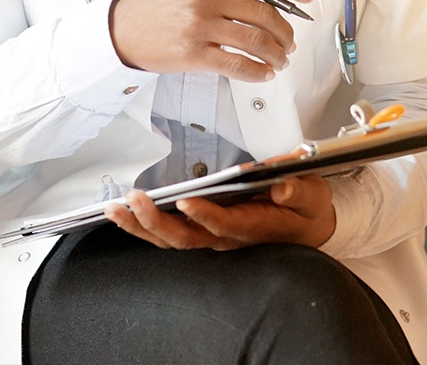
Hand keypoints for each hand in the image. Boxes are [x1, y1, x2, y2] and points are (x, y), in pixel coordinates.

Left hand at [105, 175, 336, 249]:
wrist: (304, 228)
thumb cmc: (302, 209)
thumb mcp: (311, 195)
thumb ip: (299, 191)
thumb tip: (282, 186)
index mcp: (254, 226)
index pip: (226, 224)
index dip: (206, 215)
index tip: (186, 200)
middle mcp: (227, 237)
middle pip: (187, 237)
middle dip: (158, 220)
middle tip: (136, 199)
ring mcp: (211, 238)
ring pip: (171, 240)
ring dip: (140, 226)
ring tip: (115, 208)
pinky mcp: (200, 233)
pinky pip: (167, 236)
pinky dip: (142, 226)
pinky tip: (121, 214)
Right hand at [109, 0, 312, 81]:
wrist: (124, 28)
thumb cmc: (161, 0)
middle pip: (264, 12)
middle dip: (285, 31)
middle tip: (289, 41)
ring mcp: (199, 24)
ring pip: (256, 41)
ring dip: (276, 54)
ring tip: (280, 59)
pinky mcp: (193, 52)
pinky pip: (237, 64)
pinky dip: (257, 71)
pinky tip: (264, 73)